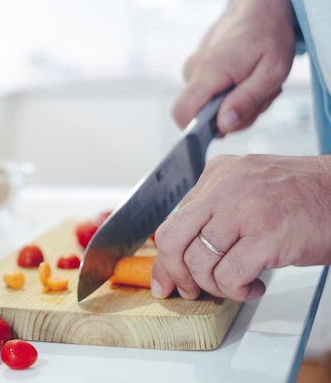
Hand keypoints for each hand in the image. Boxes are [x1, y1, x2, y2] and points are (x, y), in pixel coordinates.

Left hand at [151, 154, 330, 301]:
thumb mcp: (246, 189)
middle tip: (189, 290)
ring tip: (236, 285)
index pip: (172, 221)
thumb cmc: (300, 197)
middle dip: (175, 273)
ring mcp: (245, 210)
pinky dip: (237, 291)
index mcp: (216, 175)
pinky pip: (229, 276)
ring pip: (199, 262)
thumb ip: (213, 212)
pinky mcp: (267, 236)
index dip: (165, 258)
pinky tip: (253, 286)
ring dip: (214, 286)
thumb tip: (180, 252)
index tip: (165, 280)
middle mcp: (224, 188)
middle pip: (173, 239)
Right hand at [172, 0, 294, 133]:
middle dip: (232, 116)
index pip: (182, 112)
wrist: (258, 6)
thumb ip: (246, 101)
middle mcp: (193, 70)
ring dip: (235, 104)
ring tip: (254, 83)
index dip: (196, 131)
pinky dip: (229, 94)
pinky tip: (244, 78)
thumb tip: (224, 127)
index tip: (225, 127)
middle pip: (200, 116)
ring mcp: (192, 69)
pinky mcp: (196, 70)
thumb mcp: (271, 72)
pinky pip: (208, 95)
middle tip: (259, 97)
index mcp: (209, 71)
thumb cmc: (268, 34)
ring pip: (207, 107)